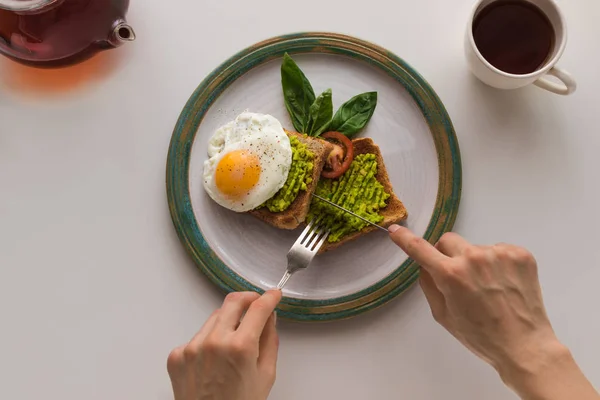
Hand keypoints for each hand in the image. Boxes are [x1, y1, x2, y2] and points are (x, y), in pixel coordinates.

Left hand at [167, 290, 281, 399]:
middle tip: (256, 304)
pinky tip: (214, 361)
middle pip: (232, 302)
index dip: (269, 298)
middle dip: (248, 299)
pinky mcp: (177, 355)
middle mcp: (213, 342)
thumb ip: (269, 340)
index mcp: (240, 347)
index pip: (258, 308)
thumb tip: (269, 318)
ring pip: (214, 318)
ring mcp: (192, 347)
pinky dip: (208, 341)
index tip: (274, 295)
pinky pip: (197, 336)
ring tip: (233, 343)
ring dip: (227, 322)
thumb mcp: (265, 374)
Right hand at [388, 226, 599, 399]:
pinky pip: (498, 250)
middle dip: (447, 255)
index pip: (420, 249)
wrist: (525, 346)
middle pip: (448, 241)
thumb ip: (429, 285)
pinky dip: (498, 264)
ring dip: (476, 262)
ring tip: (490, 288)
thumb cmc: (480, 336)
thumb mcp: (443, 315)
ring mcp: (499, 254)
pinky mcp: (520, 254)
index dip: (404, 238)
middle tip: (458, 278)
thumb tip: (425, 265)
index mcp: (450, 275)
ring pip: (475, 247)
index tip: (395, 230)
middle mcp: (473, 258)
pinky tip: (504, 284)